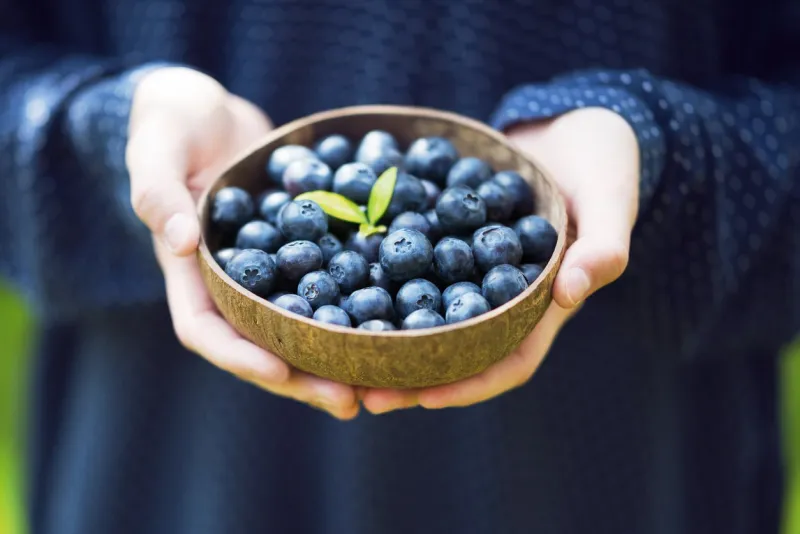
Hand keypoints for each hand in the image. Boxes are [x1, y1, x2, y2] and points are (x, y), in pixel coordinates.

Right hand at [127, 67, 358, 418]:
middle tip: (351, 401)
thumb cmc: (170, 120)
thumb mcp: (155, 145)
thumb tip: (183, 242)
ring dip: (337, 357)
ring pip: (302, 326)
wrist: (210, 108)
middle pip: (262, 344)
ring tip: (383, 381)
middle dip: (303, 377)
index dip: (239, 356)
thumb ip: (157, 191)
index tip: (280, 371)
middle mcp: (230, 283)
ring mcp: (268, 271)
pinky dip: (357, 306)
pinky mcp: (300, 251)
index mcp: (189, 272)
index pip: (205, 330)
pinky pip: (329, 285)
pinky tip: (397, 320)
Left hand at [361, 107, 638, 412]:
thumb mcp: (611, 197)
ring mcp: (471, 270)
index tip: (424, 399)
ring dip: (387, 335)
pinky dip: (381, 275)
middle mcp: (501, 297)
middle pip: (456, 350)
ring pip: (426, 313)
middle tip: (362, 392)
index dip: (470, 384)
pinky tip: (340, 274)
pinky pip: (412, 263)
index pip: (509, 361)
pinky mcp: (447, 238)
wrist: (569, 123)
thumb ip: (602, 247)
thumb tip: (570, 295)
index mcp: (543, 303)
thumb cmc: (604, 161)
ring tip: (340, 348)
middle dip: (412, 374)